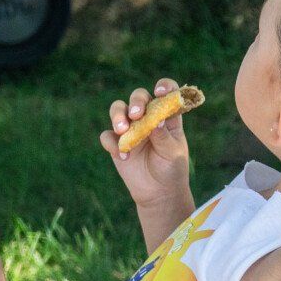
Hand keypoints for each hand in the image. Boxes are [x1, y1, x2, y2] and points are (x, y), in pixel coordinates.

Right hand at [100, 77, 192, 208]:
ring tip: (123, 130)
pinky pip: (107, 136)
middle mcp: (147, 117)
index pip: (166, 92)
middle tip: (136, 115)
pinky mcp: (116, 144)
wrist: (159, 193)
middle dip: (136, 101)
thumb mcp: (173, 153)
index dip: (164, 86)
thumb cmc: (172, 169)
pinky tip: (124, 157)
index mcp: (167, 115)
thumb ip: (164, 136)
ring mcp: (130, 129)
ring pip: (118, 110)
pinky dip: (113, 144)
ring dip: (118, 116)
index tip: (160, 91)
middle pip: (138, 96)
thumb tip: (156, 120)